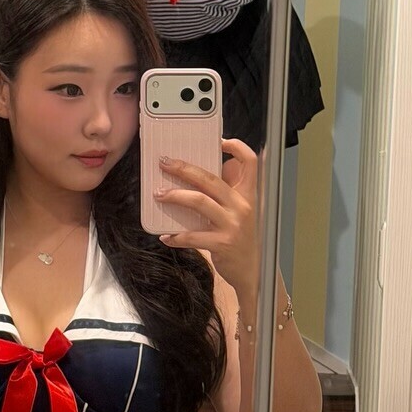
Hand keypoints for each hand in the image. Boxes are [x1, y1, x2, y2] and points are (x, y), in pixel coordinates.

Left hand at [153, 139, 259, 302]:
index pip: (249, 162)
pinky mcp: (222, 243)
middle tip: (165, 163)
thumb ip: (225, 193)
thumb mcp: (240, 211)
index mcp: (247, 194)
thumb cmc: (241, 237)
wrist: (253, 270)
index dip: (236, 147)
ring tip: (158, 194)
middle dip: (184, 168)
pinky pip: (193, 236)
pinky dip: (176, 236)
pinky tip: (165, 236)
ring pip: (199, 201)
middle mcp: (242, 206)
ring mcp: (232, 224)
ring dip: (175, 196)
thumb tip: (196, 175)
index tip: (218, 141)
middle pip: (211, 178)